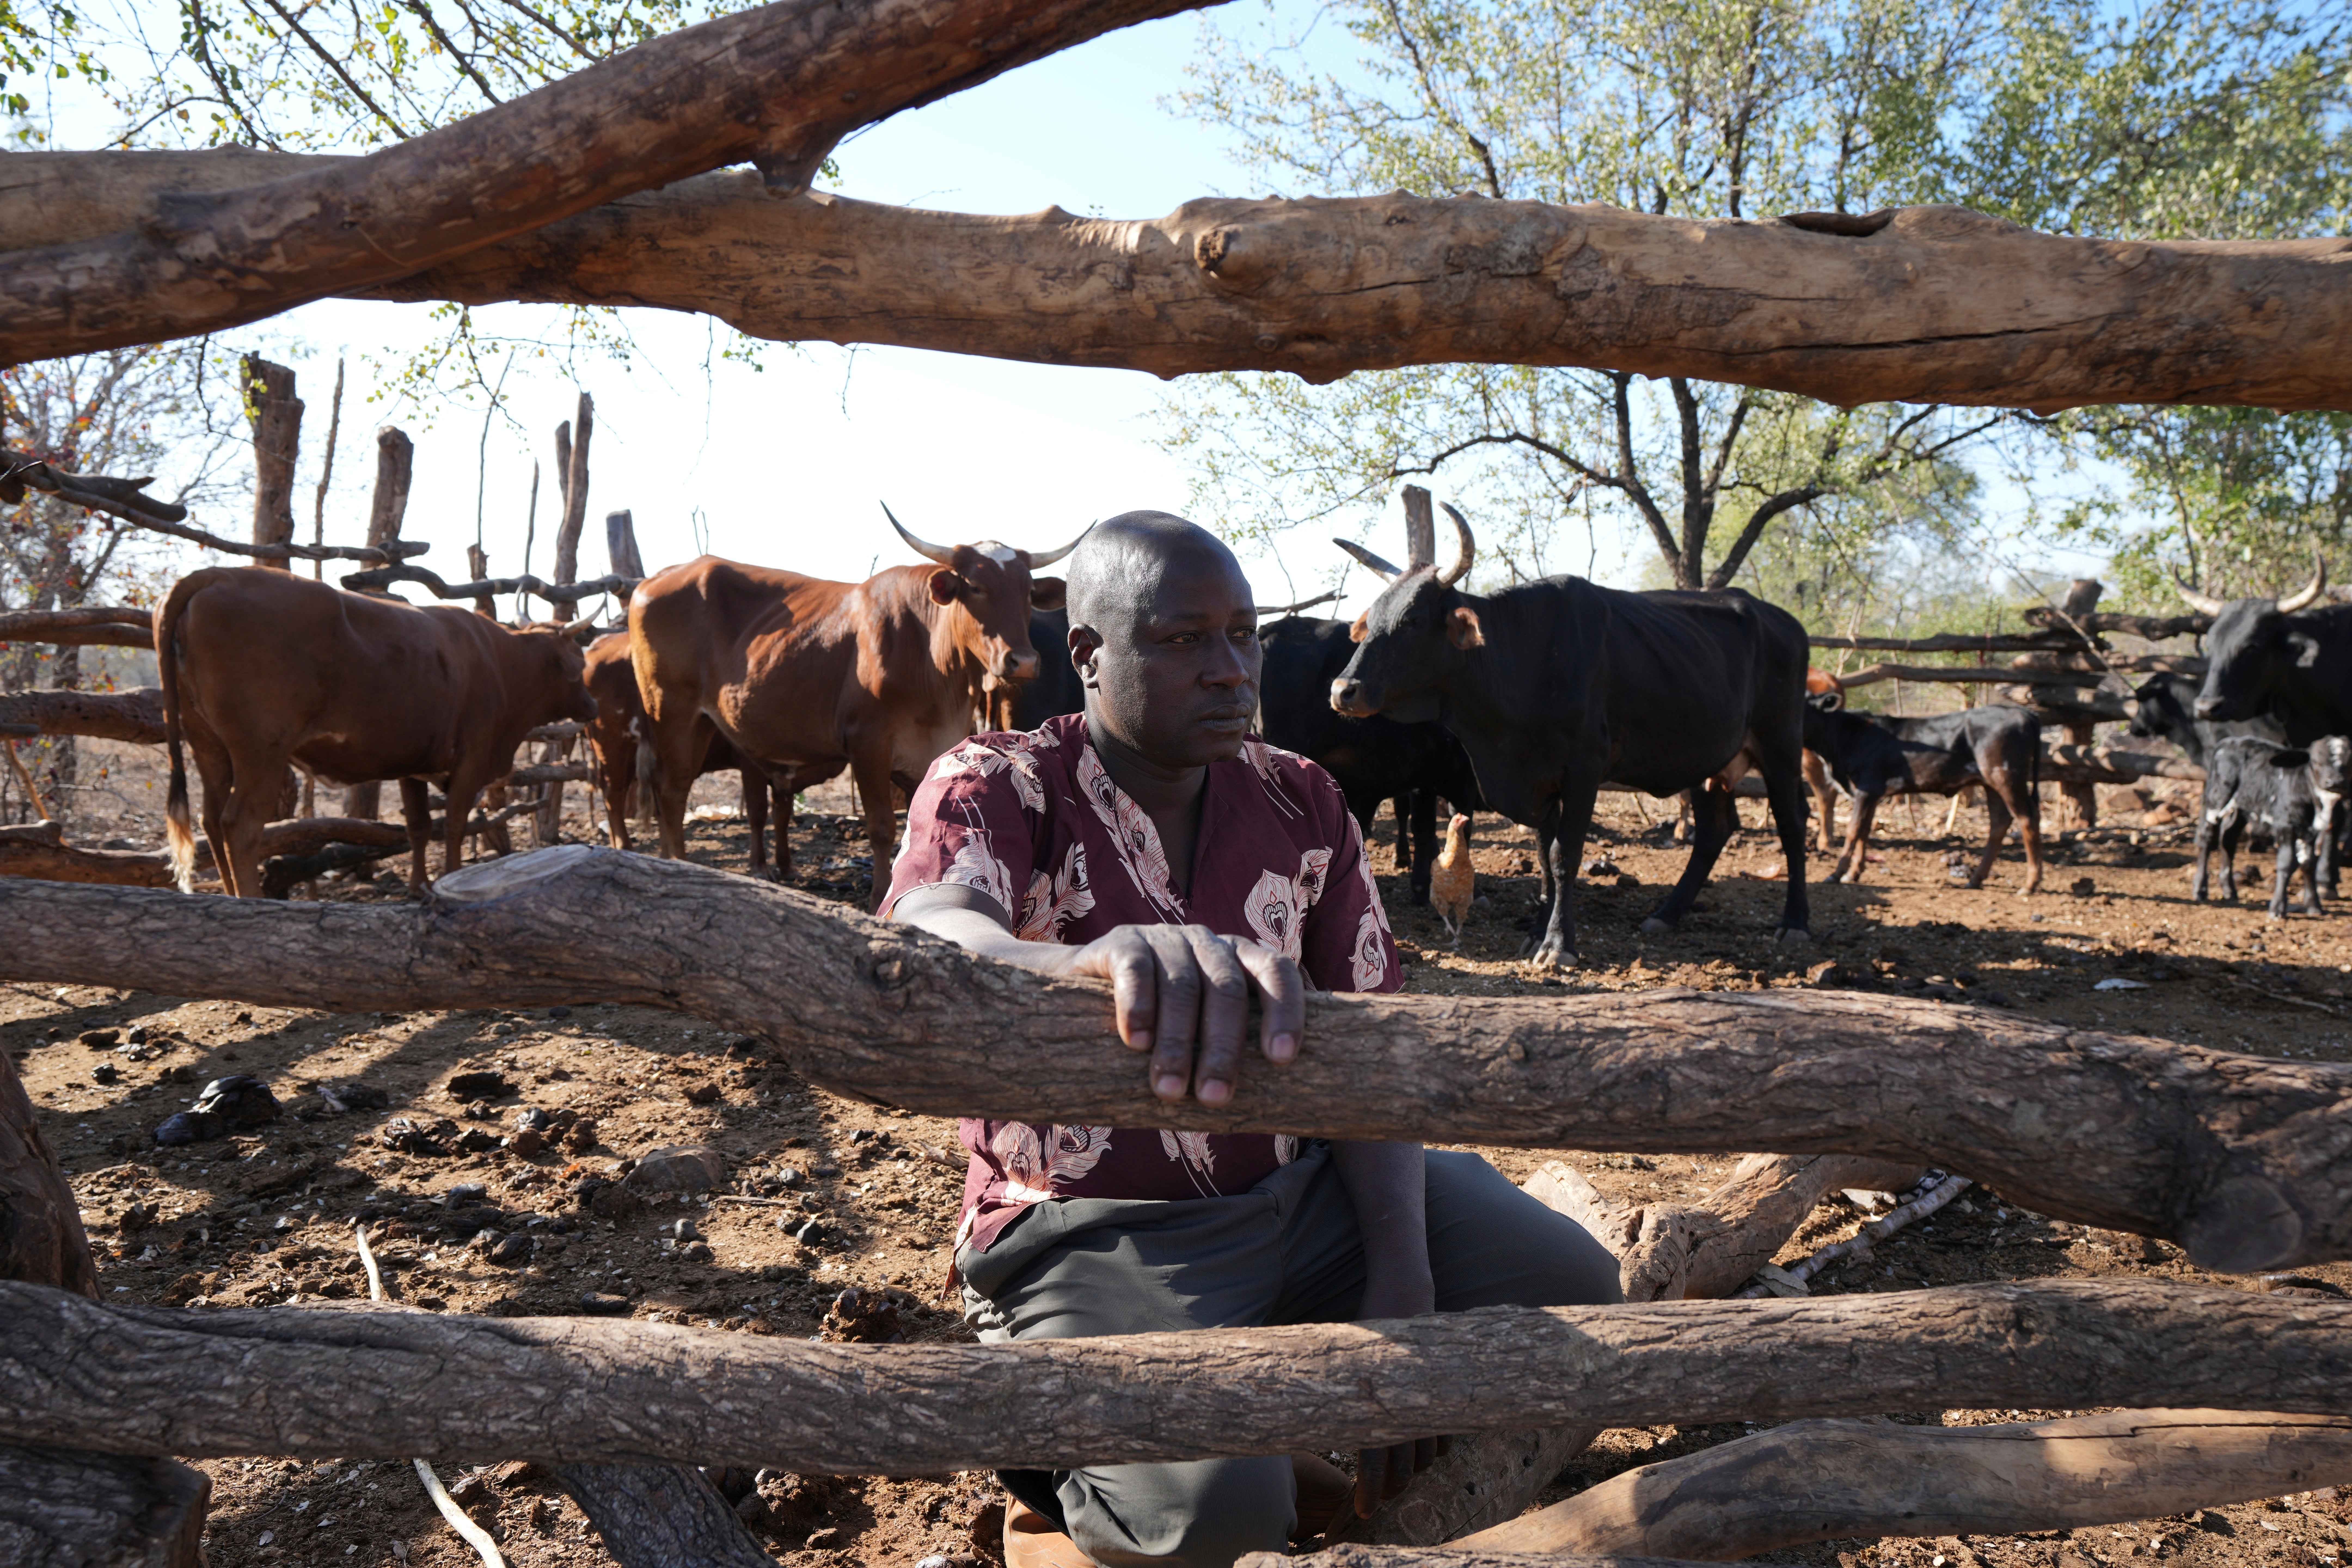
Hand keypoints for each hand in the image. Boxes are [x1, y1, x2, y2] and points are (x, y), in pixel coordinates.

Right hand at [1056, 923, 1303, 1105]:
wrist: (1086, 989)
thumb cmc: (1162, 1022)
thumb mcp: (1202, 1026)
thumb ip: (1229, 1047)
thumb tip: (1270, 1109)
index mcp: (1239, 960)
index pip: (1277, 971)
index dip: (1285, 1011)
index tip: (1281, 1059)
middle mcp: (1207, 943)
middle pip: (1227, 989)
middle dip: (1223, 1047)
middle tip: (1213, 1098)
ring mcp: (1165, 939)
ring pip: (1182, 987)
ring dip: (1177, 1042)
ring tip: (1170, 1089)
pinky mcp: (1123, 941)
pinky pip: (1136, 969)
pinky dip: (1138, 1006)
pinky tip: (1137, 1042)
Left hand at [1353, 1263, 1439, 1516]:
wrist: (1401, 1296)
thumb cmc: (1365, 1329)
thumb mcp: (1343, 1361)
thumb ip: (1339, 1397)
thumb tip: (1315, 1426)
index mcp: (1375, 1407)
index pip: (1373, 1464)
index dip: (1369, 1492)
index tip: (1364, 1512)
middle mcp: (1406, 1412)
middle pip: (1403, 1470)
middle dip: (1391, 1489)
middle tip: (1378, 1499)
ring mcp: (1429, 1407)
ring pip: (1426, 1459)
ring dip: (1412, 1472)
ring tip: (1397, 1478)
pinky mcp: (1444, 1399)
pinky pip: (1444, 1440)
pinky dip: (1434, 1450)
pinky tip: (1422, 1450)